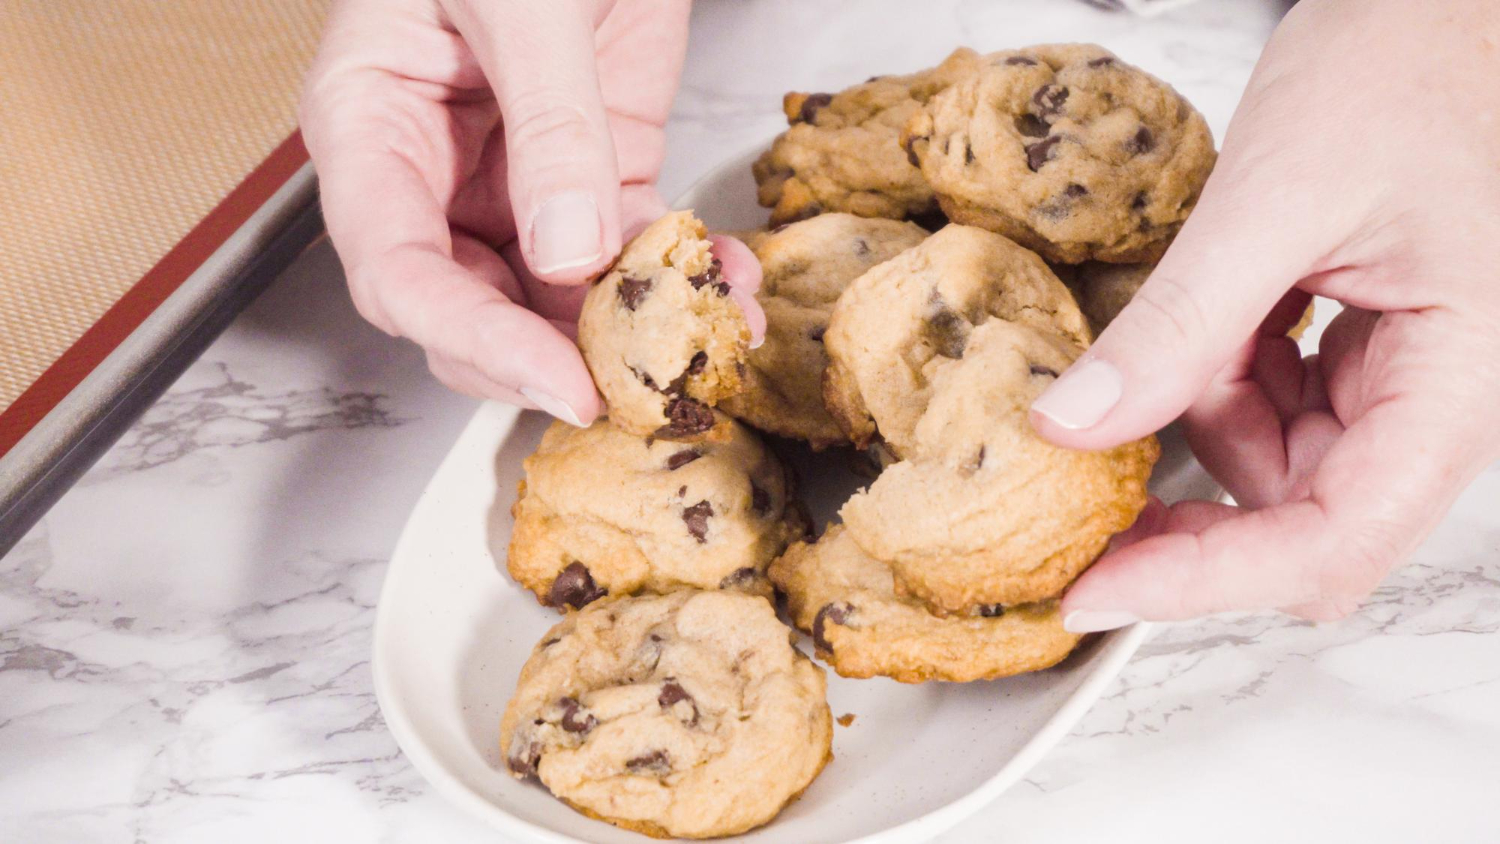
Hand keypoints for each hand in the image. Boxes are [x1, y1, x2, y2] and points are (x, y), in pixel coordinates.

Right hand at [299, 0, 763, 425]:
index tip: (555, 379)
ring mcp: (517, 179)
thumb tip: (568, 250)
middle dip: (553, 356)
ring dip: (633, 331)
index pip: (398, 272)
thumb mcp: (522, 2)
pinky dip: (680, 277)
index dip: (472, 340)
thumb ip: (548, 122)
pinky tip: (730, 289)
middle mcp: (435, 170)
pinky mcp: (596, 172)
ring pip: (555, 298)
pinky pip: (629, 248)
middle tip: (638, 388)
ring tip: (708, 341)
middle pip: (471, 308)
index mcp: (372, 126)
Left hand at [1030, 0, 1499, 629]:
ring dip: (1200, 415)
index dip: (1207, 583)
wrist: (1447, 6)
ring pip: (1274, 464)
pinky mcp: (1366, 353)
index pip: (1330, 542)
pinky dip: (1219, 376)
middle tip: (1080, 480)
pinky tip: (1217, 316)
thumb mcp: (1278, 195)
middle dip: (1190, 506)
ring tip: (1189, 320)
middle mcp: (1438, 404)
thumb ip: (1181, 323)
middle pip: (1298, 520)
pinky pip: (1276, 405)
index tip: (1094, 590)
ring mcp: (1404, 381)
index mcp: (1456, 385)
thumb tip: (1073, 427)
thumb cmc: (1414, 66)